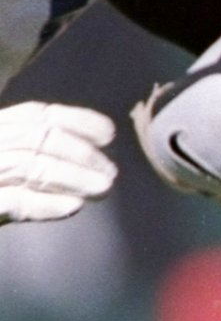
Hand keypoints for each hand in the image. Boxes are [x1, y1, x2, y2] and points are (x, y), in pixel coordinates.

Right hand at [0, 101, 117, 221]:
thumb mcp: (5, 154)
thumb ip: (30, 149)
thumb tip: (90, 154)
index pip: (36, 114)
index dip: (77, 120)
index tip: (109, 133)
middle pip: (38, 138)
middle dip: (81, 153)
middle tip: (110, 172)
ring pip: (31, 167)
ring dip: (73, 178)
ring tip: (102, 188)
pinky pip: (16, 200)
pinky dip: (46, 202)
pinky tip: (73, 206)